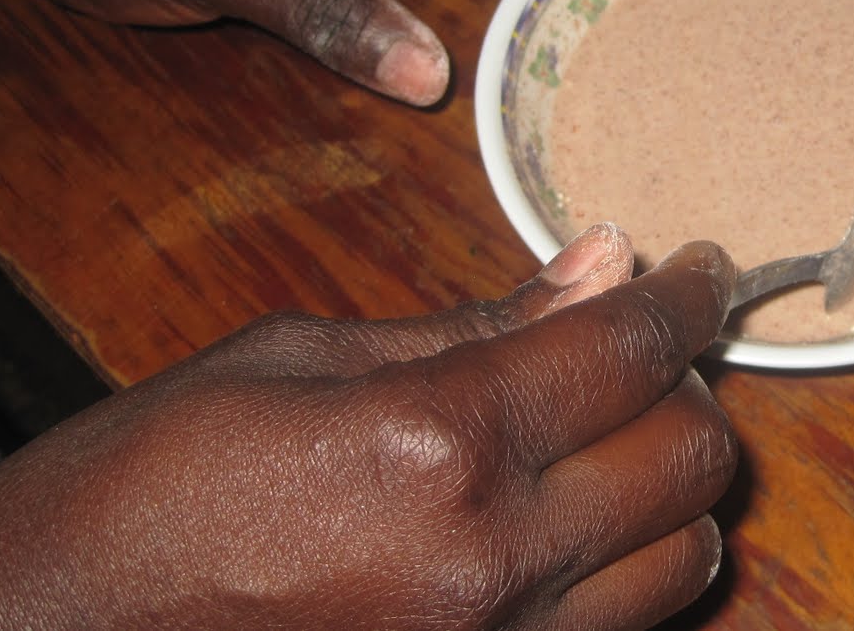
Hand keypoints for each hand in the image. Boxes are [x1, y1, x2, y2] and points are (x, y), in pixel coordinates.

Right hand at [0, 225, 737, 630]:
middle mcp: (491, 559)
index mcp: (436, 442)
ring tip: (620, 435)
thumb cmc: (149, 486)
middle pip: (687, 454)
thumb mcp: (298, 359)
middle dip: (690, 384)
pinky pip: (628, 628)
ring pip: (686, 555)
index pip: (627, 349)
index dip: (687, 295)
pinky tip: (586, 522)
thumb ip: (476, 321)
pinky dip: (638, 564)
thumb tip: (603, 260)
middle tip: (648, 348)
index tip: (704, 271)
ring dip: (675, 483)